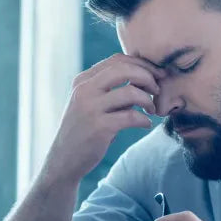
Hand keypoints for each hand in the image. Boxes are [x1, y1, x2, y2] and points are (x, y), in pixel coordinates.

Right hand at [42, 54, 164, 183]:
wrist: (64, 160)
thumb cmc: (85, 130)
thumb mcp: (92, 104)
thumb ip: (113, 91)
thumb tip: (145, 80)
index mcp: (83, 80)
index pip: (117, 60)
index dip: (142, 64)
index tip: (156, 75)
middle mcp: (84, 90)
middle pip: (124, 70)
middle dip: (147, 77)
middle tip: (157, 90)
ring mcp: (90, 108)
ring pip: (130, 92)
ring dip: (148, 100)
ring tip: (151, 110)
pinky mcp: (99, 128)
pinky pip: (131, 116)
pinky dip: (144, 120)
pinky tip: (146, 124)